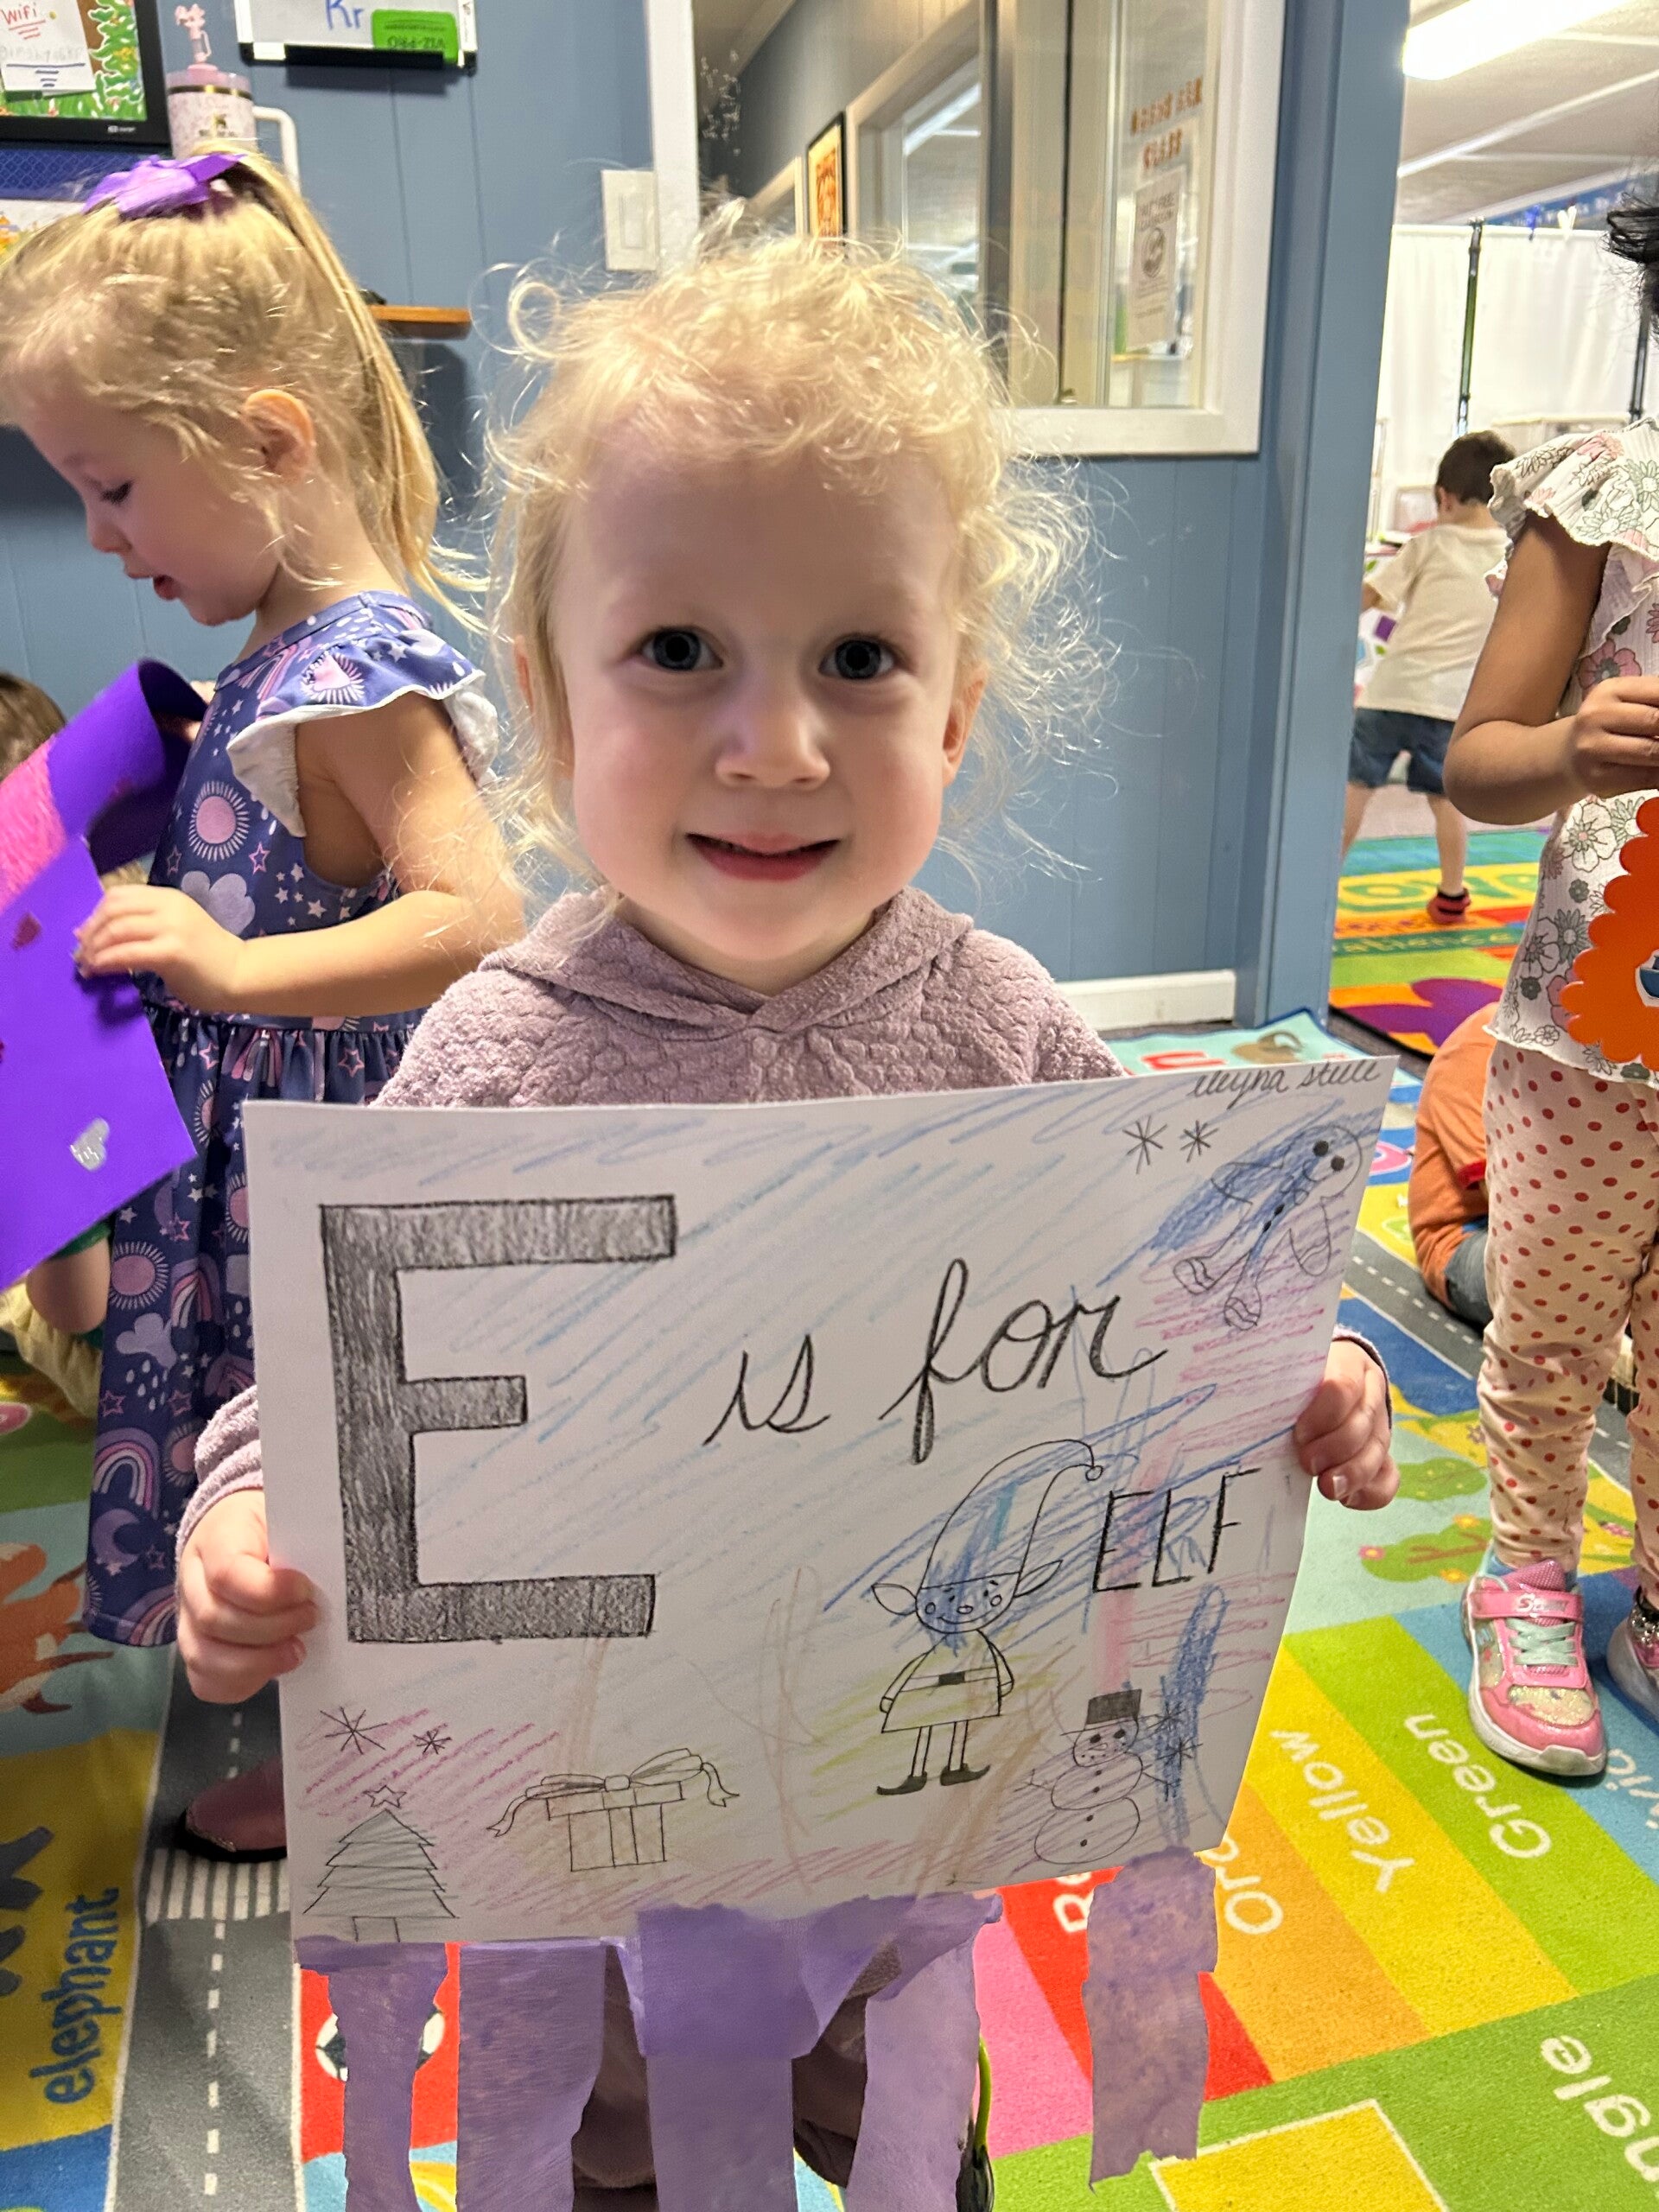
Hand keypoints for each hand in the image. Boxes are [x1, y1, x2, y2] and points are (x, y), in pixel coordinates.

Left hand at [76, 884, 245, 1011]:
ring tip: (86, 965)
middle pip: (113, 910)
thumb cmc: (208, 958)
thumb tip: (96, 932)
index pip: (118, 895)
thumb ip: (144, 925)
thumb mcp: (175, 929)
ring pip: (116, 930)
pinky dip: (106, 961)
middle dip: (90, 933)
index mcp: (168, 897)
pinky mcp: (171, 952)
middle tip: (80, 954)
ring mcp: (171, 928)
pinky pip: (127, 953)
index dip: (95, 914)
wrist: (241, 974)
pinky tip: (98, 971)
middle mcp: (168, 907)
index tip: (86, 935)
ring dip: (94, 949)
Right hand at [177, 1491, 317, 1702]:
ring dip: (258, 1663)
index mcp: (214, 1540)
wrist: (243, 1532)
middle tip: (311, 1618)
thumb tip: (331, 1568)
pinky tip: (274, 1668)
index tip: (306, 1591)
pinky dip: (242, 1683)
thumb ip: (301, 1542)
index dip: (269, 1592)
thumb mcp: (287, 1517)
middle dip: (272, 1628)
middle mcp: (192, 1582)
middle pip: (216, 1620)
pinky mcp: (198, 1649)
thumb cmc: (272, 1526)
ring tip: (297, 1650)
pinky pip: (206, 1681)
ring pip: (205, 1657)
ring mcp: (189, 1620)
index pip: (227, 1573)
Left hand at [1293, 1340, 1396, 1508]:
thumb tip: (1248, 1397)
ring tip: (1327, 1488)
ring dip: (1353, 1473)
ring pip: (1377, 1450)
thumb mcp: (1287, 1372)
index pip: (1343, 1386)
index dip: (1323, 1414)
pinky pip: (1388, 1477)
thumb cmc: (1295, 1378)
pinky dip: (1370, 1492)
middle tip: (1307, 1462)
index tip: (1298, 1433)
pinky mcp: (1380, 1454)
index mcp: (1347, 1363)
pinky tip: (1347, 1498)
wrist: (1319, 1381)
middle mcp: (1369, 1392)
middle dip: (1335, 1448)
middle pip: (1363, 1422)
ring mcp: (1379, 1424)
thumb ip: (1277, 1384)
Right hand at [1564, 674, 1658, 798]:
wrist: (1569, 755)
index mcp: (1610, 691)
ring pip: (1653, 752)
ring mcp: (1593, 749)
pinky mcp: (1598, 778)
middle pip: (1656, 721)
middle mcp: (1596, 716)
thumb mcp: (1627, 702)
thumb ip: (1655, 702)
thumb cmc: (1609, 726)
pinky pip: (1644, 777)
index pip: (1658, 692)